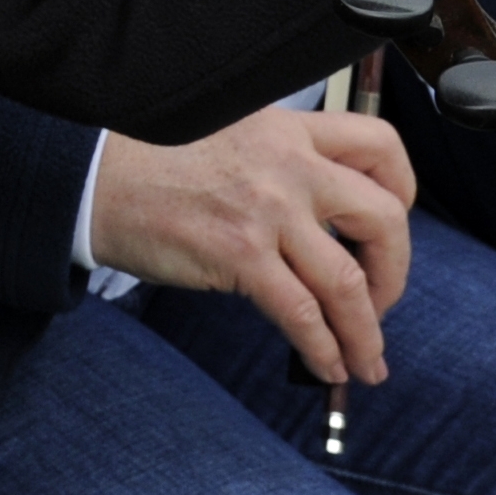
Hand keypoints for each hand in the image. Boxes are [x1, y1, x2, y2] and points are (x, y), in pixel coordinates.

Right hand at [87, 108, 416, 385]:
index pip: (379, 146)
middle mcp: (288, 165)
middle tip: (382, 301)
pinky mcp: (239, 254)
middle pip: (383, 218)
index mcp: (287, 130)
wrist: (93, 177)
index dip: (403, 191)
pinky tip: (326, 365)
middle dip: (395, 272)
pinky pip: (302, 314)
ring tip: (366, 359)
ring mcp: (267, 210)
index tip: (393, 224)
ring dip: (366, 330)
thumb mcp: (229, 138)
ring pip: (348, 280)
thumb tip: (317, 227)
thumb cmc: (149, 164)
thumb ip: (277, 166)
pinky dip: (324, 348)